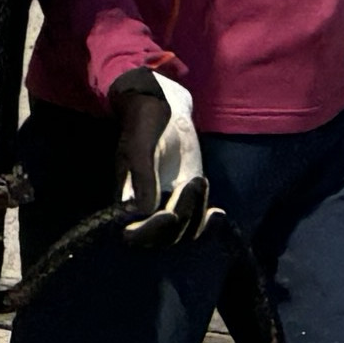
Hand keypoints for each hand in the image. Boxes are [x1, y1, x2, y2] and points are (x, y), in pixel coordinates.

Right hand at [103, 70, 207, 239]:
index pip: (135, 233)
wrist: (162, 106)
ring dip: (196, 214)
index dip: (152, 232)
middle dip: (182, 217)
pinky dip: (207, 222)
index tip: (169, 215)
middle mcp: (146, 208)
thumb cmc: (143, 122)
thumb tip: (146, 210)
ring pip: (184, 231)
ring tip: (200, 181)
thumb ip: (142, 176)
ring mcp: (169, 204)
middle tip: (192, 184)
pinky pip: (197, 221)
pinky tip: (217, 212)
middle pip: (164, 236)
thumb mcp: (139, 145)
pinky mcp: (187, 197)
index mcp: (126, 199)